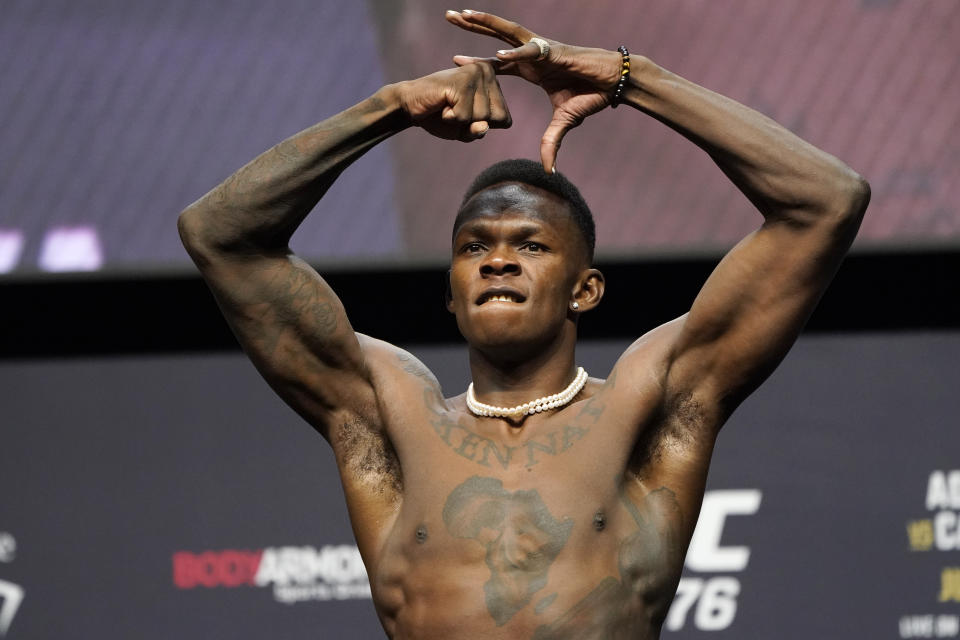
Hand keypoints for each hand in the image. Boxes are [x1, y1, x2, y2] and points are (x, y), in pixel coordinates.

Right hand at [394, 61, 511, 142]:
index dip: (483, 126)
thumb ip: (478, 131)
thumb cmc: (440, 116)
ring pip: (481, 118)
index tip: (466, 114)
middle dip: (474, 124)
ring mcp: (475, 74)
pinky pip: (464, 117)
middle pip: (496, 119)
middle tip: (455, 110)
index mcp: (493, 81)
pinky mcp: (462, 81)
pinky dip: (450, 119)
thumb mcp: (465, 130)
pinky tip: (441, 104)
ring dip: (460, 121)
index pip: (505, 120)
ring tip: (447, 106)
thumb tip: (483, 126)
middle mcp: (487, 73)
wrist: (410, 105)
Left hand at [446, 10, 622, 171]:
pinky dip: (516, 53)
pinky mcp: (556, 52)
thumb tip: (548, 169)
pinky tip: (498, 54)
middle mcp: (533, 53)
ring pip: (508, 32)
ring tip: (464, 14)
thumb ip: (551, 141)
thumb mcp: (564, 122)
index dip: (477, 61)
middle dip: (473, 25)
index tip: (454, 60)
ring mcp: (543, 49)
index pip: (498, 62)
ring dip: (485, 23)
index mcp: (532, 67)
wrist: (614, 83)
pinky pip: (532, 51)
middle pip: (497, 36)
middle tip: (449, 15)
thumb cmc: (591, 95)